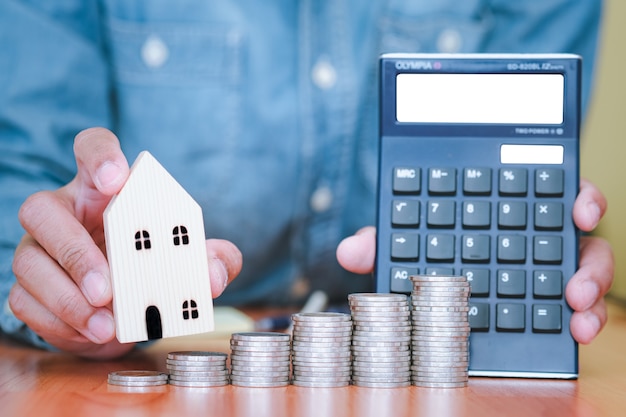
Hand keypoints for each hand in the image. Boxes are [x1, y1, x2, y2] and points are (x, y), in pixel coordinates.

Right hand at [10, 128, 240, 358]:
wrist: (127, 312)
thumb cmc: (155, 267)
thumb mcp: (189, 260)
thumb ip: (210, 259)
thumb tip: (214, 276)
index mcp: (104, 191)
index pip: (92, 148)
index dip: (99, 155)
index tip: (116, 178)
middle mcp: (64, 213)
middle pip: (41, 209)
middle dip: (75, 251)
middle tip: (108, 288)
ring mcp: (40, 249)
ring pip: (30, 262)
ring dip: (68, 299)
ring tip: (107, 325)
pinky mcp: (28, 288)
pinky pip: (28, 302)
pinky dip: (62, 323)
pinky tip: (93, 333)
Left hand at [337, 178, 613, 344]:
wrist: (423, 271)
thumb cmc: (422, 245)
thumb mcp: (404, 240)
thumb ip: (383, 239)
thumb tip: (349, 252)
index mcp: (505, 205)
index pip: (547, 192)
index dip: (574, 195)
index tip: (580, 208)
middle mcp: (532, 232)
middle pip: (575, 235)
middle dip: (587, 257)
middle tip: (578, 278)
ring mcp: (544, 265)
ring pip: (586, 269)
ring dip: (591, 291)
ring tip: (578, 312)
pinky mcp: (548, 298)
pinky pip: (579, 303)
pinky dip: (585, 316)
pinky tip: (575, 330)